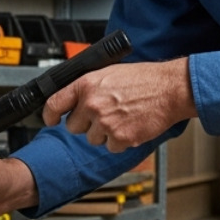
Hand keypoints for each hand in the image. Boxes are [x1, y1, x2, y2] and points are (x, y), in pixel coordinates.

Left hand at [43, 57, 195, 151]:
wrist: (169, 90)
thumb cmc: (144, 79)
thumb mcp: (109, 72)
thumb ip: (88, 86)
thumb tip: (72, 99)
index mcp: (87, 84)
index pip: (54, 103)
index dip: (50, 115)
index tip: (51, 119)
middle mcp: (92, 104)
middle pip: (73, 127)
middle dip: (86, 123)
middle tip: (104, 114)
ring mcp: (105, 123)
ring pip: (92, 139)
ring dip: (104, 133)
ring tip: (121, 117)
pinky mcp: (120, 138)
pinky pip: (110, 147)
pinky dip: (120, 141)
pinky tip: (130, 125)